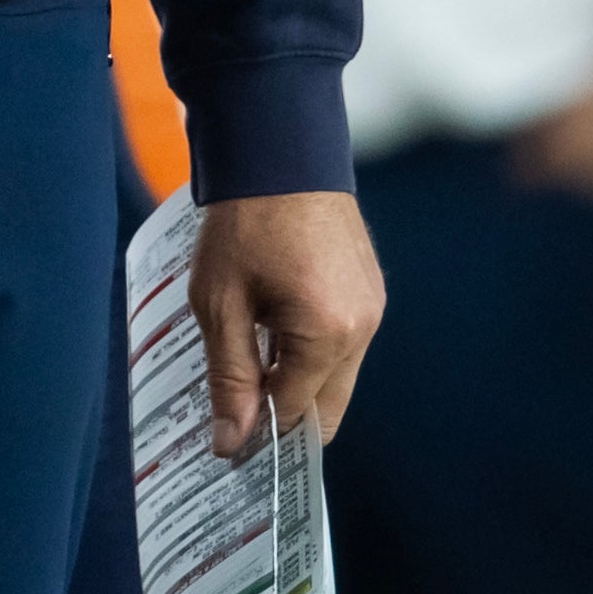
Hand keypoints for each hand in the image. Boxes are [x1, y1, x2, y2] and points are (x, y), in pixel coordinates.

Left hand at [190, 189, 383, 455]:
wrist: (279, 148)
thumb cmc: (244, 221)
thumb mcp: (221, 302)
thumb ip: (230, 377)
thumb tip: (233, 442)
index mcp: (328, 333)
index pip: (293, 415)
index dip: (256, 433)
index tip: (223, 445)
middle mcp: (362, 327)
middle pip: (325, 408)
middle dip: (281, 418)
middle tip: (233, 415)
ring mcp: (372, 307)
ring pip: (334, 378)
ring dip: (294, 381)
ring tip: (244, 364)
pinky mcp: (369, 289)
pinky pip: (342, 344)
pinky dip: (308, 351)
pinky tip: (268, 332)